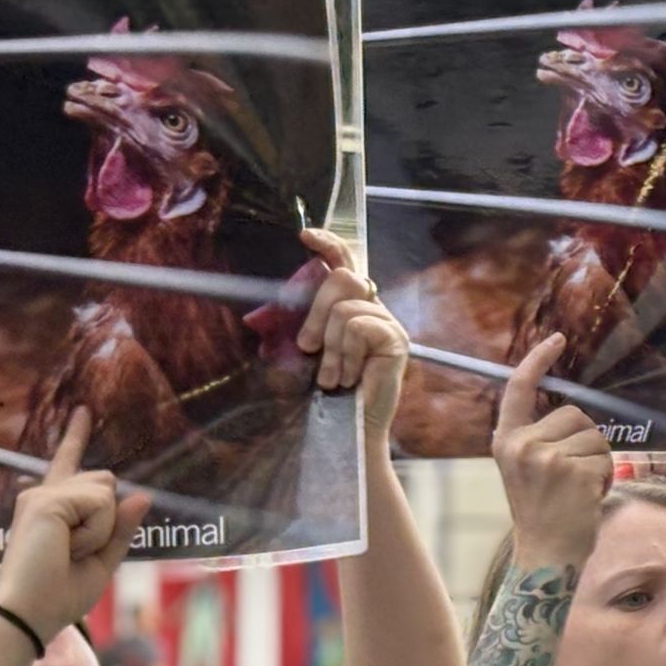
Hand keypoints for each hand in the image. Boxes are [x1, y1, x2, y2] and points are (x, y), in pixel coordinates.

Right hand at [0, 408, 150, 642]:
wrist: (29, 613)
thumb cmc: (59, 595)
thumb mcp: (102, 561)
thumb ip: (121, 528)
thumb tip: (141, 495)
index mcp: (52, 507)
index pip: (69, 464)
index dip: (75, 437)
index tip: (83, 411)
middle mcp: (43, 494)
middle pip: (106, 483)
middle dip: (108, 521)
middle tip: (75, 553)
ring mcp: (42, 494)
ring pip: (106, 492)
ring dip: (102, 529)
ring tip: (69, 551)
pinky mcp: (47, 500)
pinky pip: (100, 505)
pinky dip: (95, 532)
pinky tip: (68, 547)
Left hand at [295, 229, 408, 435]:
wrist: (348, 428)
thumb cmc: (327, 393)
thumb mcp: (306, 352)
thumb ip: (299, 325)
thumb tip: (269, 310)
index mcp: (352, 306)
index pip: (345, 262)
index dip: (329, 244)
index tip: (305, 237)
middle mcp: (373, 309)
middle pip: (344, 277)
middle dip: (316, 312)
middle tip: (306, 347)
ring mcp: (387, 323)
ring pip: (345, 309)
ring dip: (330, 347)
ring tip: (333, 377)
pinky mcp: (396, 339)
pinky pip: (358, 328)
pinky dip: (346, 356)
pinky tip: (351, 378)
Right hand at [494, 333, 614, 568]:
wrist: (545, 558)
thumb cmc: (543, 518)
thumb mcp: (527, 472)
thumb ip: (540, 441)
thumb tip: (573, 414)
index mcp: (507, 443)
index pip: (519, 389)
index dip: (537, 360)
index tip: (557, 339)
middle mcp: (523, 445)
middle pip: (573, 415)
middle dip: (584, 443)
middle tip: (571, 482)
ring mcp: (548, 457)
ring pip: (594, 437)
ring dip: (597, 463)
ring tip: (578, 493)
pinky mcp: (574, 471)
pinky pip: (605, 459)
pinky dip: (604, 480)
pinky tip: (588, 501)